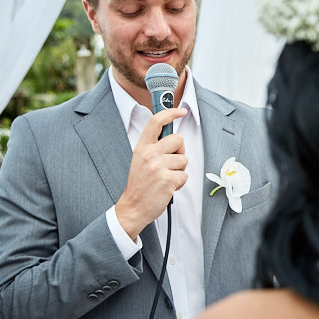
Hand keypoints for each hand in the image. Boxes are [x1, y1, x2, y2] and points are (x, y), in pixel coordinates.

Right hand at [115, 107, 188, 238]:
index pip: (156, 122)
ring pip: (184, 160)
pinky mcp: (168, 180)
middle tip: (170, 164)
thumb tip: (173, 136)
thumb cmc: (141, 184)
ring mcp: (158, 167)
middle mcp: (149, 154)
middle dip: (180, 152)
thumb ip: (154, 147)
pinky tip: (168, 187)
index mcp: (142, 147)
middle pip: (178, 140)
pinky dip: (180, 183)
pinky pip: (185, 176)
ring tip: (166, 178)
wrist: (133, 207)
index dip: (170, 113)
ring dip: (179, 170)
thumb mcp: (141, 160)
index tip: (181, 111)